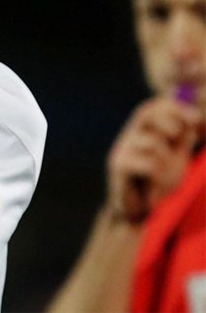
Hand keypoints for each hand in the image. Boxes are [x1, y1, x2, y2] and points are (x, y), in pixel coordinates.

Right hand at [106, 95, 203, 222]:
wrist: (138, 211)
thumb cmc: (157, 182)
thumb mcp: (175, 157)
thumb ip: (182, 139)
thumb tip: (193, 120)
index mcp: (142, 131)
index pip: (153, 107)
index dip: (175, 108)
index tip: (197, 119)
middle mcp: (128, 136)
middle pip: (146, 113)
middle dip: (171, 123)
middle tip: (179, 139)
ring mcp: (121, 150)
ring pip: (153, 143)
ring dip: (166, 160)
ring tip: (162, 177)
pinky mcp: (119, 167)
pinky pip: (149, 164)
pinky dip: (158, 176)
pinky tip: (153, 187)